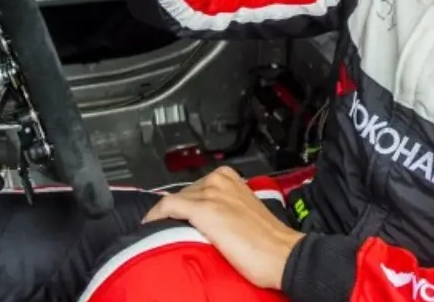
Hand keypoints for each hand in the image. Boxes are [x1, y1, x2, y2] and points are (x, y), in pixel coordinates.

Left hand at [142, 166, 305, 289]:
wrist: (283, 254)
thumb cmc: (271, 241)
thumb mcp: (248, 213)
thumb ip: (230, 208)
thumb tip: (214, 219)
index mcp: (233, 180)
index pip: (199, 186)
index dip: (186, 202)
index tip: (177, 214)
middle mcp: (221, 182)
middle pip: (186, 192)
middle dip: (178, 209)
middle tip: (170, 226)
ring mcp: (211, 194)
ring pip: (176, 198)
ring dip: (167, 213)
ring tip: (160, 228)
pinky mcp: (203, 210)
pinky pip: (169, 206)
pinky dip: (157, 214)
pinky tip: (150, 223)